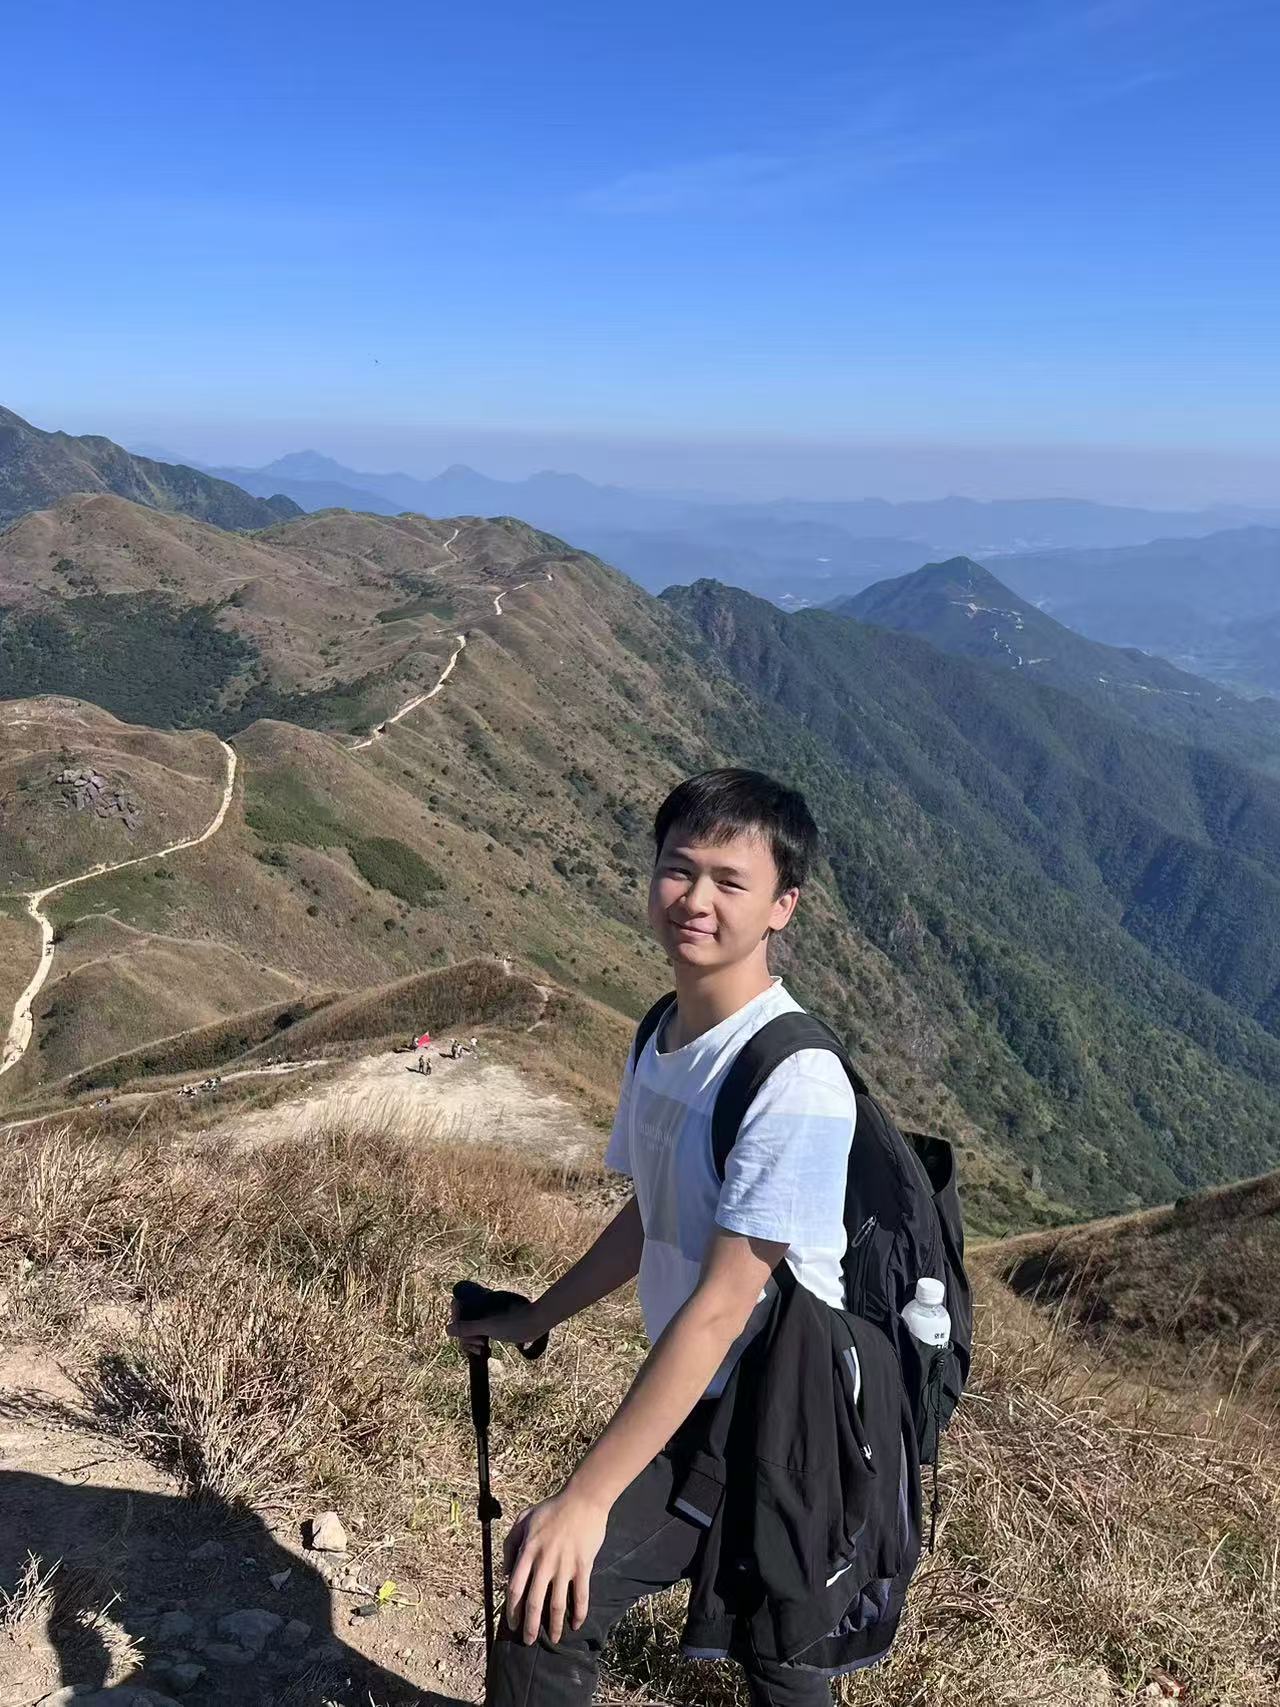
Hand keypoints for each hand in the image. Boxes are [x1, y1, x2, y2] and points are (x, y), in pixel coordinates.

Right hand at [447, 1296, 545, 1356]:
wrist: (538, 1322)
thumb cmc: (516, 1322)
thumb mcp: (489, 1327)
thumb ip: (467, 1328)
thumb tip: (447, 1330)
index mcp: (478, 1303)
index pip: (458, 1312)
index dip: (459, 1327)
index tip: (471, 1338)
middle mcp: (481, 1308)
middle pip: (463, 1324)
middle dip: (467, 1338)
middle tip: (481, 1346)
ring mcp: (487, 1317)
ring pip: (471, 1331)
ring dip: (473, 1343)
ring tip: (484, 1351)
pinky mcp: (494, 1326)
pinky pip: (479, 1335)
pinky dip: (479, 1345)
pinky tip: (486, 1353)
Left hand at [503, 1488, 607, 1644]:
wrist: (583, 1499)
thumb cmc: (552, 1508)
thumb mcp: (523, 1519)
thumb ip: (510, 1543)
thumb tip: (505, 1572)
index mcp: (528, 1551)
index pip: (514, 1588)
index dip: (512, 1610)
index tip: (512, 1624)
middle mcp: (544, 1562)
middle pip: (534, 1602)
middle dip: (530, 1626)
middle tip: (528, 1641)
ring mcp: (565, 1565)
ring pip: (557, 1604)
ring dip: (554, 1625)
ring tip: (554, 1639)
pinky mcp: (583, 1566)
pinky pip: (581, 1595)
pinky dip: (579, 1613)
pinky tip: (576, 1624)